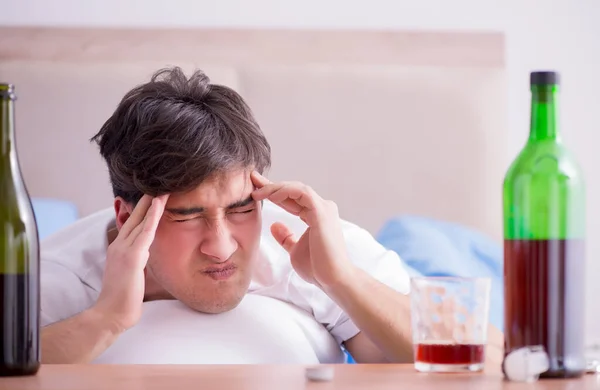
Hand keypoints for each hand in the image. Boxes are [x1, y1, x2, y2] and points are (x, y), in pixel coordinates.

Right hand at [93, 194, 168, 332]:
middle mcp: (119, 245)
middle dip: (147, 201)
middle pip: (135, 217)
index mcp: (119, 249)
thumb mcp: (131, 274)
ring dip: (153, 203)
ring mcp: (124, 249)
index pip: (133, 224)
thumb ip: (137, 260)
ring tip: (163, 188)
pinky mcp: (132, 256)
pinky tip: (160, 204)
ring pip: (141, 221)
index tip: (152, 196)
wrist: (110, 314)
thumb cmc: (123, 299)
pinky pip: (145, 232)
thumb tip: (145, 253)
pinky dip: (153, 217)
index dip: (142, 210)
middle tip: (158, 185)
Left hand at [251, 172, 354, 288]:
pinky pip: (302, 193)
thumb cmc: (317, 267)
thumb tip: (275, 225)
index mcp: (315, 215)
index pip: (292, 199)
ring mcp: (323, 208)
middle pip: (293, 190)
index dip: (273, 192)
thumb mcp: (295, 249)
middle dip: (271, 185)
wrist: (332, 279)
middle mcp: (321, 208)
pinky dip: (286, 191)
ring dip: (276, 188)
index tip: (255, 188)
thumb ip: (287, 237)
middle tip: (252, 179)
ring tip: (258, 192)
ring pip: (297, 188)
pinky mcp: (321, 212)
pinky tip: (272, 196)